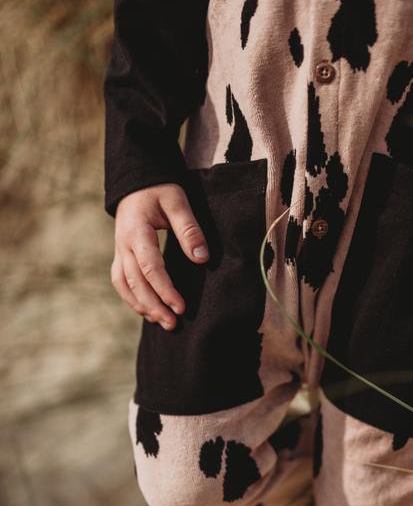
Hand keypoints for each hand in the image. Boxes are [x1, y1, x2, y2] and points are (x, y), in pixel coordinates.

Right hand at [112, 183, 208, 329]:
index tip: (181, 307)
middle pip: (135, 282)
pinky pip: (121, 281)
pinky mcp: (121, 255)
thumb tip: (201, 258)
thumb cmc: (159, 190)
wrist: (136, 181)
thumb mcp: (178, 202)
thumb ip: (189, 230)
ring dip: (141, 306)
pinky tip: (148, 310)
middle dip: (154, 306)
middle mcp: (123, 244)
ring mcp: (119, 250)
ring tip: (162, 322)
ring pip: (124, 285)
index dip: (165, 289)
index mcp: (136, 231)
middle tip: (173, 324)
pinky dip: (132, 298)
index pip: (149, 267)